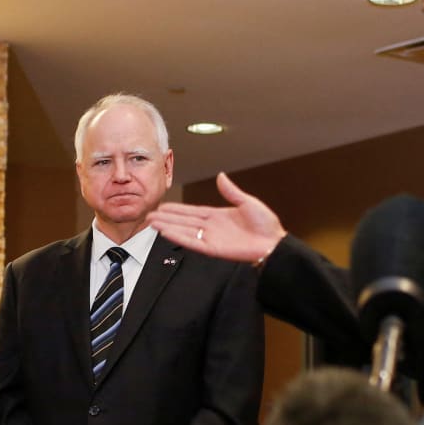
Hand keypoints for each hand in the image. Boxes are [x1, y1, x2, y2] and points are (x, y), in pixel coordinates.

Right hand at [147, 172, 286, 262]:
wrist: (274, 242)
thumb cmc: (266, 224)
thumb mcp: (248, 202)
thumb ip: (231, 191)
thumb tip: (221, 176)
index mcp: (218, 216)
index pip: (192, 211)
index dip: (177, 209)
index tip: (163, 206)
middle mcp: (212, 227)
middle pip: (184, 221)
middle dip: (166, 218)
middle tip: (149, 215)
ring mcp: (212, 238)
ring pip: (184, 231)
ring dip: (168, 227)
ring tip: (152, 223)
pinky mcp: (214, 248)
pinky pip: (193, 243)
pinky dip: (180, 238)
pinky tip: (167, 233)